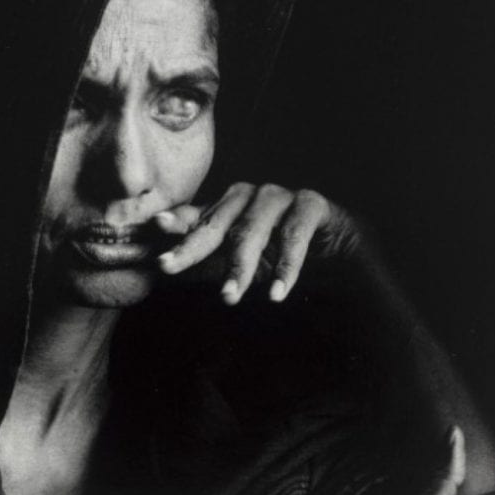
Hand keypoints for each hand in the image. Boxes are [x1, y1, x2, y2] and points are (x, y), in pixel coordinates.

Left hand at [154, 183, 356, 303]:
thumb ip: (204, 266)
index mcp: (228, 209)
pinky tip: (276, 293)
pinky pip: (295, 234)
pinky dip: (286, 266)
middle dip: (191, 248)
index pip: (195, 217)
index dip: (173, 225)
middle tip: (169, 267)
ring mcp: (280, 197)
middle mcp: (249, 197)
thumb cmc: (282, 260)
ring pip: (252, 229)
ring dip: (240, 265)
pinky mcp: (312, 205)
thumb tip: (157, 271)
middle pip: (217, 223)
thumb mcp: (239, 268)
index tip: (152, 232)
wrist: (342, 258)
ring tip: (229, 297)